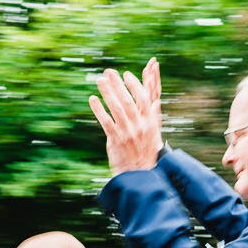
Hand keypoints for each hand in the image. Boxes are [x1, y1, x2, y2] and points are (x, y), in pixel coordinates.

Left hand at [89, 57, 162, 175]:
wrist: (140, 176)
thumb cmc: (145, 153)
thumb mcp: (153, 135)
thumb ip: (152, 116)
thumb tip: (155, 102)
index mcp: (149, 122)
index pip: (144, 98)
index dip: (134, 85)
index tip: (126, 74)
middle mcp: (139, 126)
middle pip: (128, 100)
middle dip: (118, 85)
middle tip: (108, 72)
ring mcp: (127, 133)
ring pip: (116, 109)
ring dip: (107, 93)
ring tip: (99, 81)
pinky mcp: (116, 141)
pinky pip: (106, 122)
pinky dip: (99, 109)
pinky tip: (93, 99)